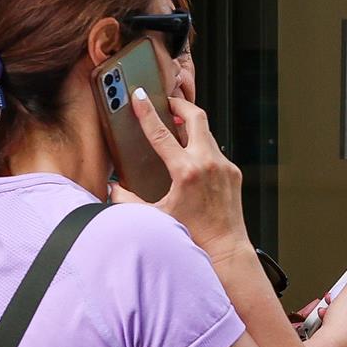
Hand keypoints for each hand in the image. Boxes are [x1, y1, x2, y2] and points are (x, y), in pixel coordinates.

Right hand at [122, 90, 248, 261]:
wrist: (225, 249)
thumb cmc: (192, 235)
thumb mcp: (156, 217)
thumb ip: (129, 201)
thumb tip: (112, 189)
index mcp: (186, 172)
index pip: (162, 134)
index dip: (147, 113)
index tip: (139, 97)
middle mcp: (208, 163)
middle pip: (195, 117)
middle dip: (180, 105)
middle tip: (167, 102)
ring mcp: (223, 166)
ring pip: (207, 132)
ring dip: (191, 127)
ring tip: (177, 128)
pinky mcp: (233, 173)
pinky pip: (215, 150)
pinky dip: (202, 147)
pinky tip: (192, 156)